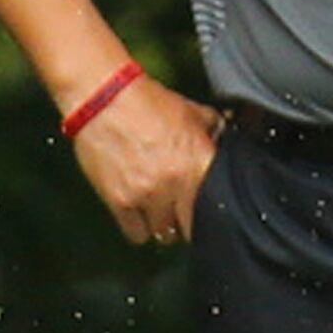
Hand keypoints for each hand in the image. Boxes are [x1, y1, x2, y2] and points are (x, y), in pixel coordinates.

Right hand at [71, 77, 222, 246]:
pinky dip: (138, 228)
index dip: (211, 212)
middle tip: (182, 214)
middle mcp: (176, 183)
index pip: (216, 206)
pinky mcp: (119, 202)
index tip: (205, 211)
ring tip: (159, 213)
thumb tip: (228, 137)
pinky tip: (139, 216)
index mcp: (199, 161)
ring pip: (164, 234)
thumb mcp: (191, 110)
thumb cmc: (148, 102)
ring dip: (163, 226)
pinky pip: (136, 234)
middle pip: (190, 227)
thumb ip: (214, 128)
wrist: (104, 98)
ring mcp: (147, 195)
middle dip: (188, 222)